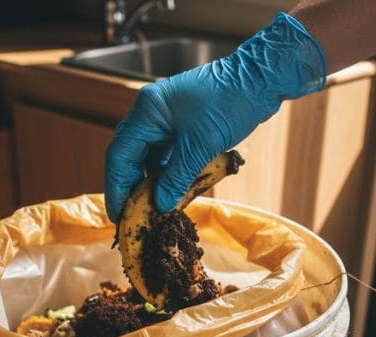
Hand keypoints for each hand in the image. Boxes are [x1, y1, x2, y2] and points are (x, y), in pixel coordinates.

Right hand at [104, 13, 326, 221]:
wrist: (259, 80)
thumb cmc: (230, 104)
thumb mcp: (200, 147)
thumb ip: (176, 179)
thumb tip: (160, 206)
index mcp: (147, 112)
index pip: (120, 155)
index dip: (116, 187)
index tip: (118, 214)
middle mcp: (151, 114)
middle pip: (129, 157)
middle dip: (129, 188)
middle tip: (130, 216)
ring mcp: (165, 120)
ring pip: (146, 158)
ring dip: (147, 183)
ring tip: (149, 210)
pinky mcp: (180, 126)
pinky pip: (164, 156)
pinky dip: (164, 175)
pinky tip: (168, 194)